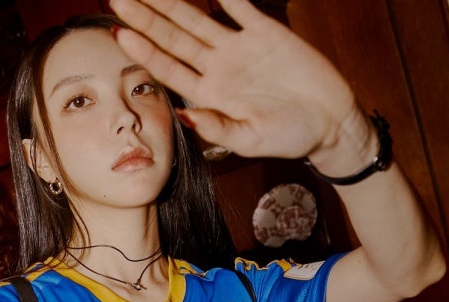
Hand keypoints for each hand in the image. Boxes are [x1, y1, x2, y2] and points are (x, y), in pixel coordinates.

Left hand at [109, 0, 369, 162]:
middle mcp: (217, 68)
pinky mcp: (267, 32)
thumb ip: (217, 129)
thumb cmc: (288, 137)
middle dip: (145, 18)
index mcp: (209, 94)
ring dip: (171, 2)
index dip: (142, 51)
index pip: (167, 68)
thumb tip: (183, 116)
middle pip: (172, 38)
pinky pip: (240, 6)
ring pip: (197, 19)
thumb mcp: (250, 140)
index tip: (118, 33)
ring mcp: (239, 48)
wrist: (330, 122)